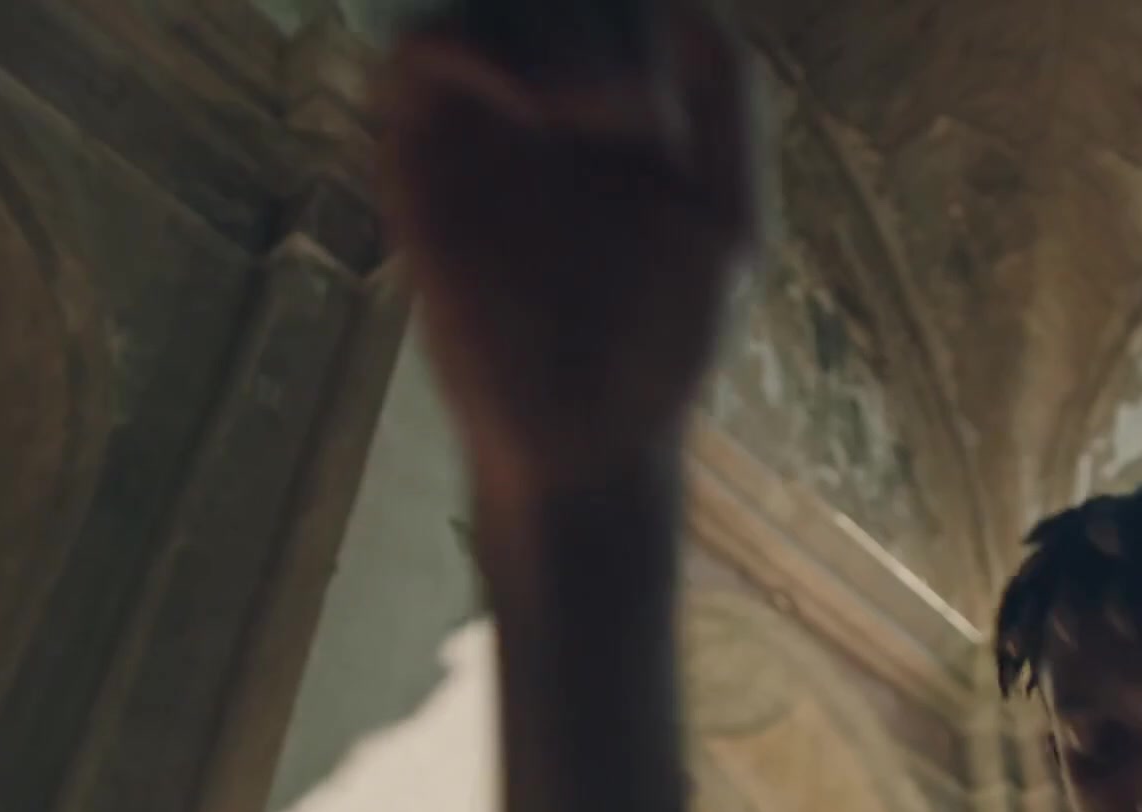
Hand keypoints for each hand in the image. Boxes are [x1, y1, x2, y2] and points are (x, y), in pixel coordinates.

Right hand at [377, 4, 761, 493]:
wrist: (589, 438)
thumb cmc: (663, 342)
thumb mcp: (726, 218)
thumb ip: (726, 104)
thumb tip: (688, 2)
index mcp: (625, 105)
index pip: (620, 4)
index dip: (642, 22)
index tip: (669, 113)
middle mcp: (547, 101)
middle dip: (599, 29)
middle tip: (632, 120)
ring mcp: (482, 125)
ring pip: (483, 4)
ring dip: (542, 29)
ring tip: (589, 116)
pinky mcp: (420, 160)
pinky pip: (415, 55)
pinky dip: (463, 45)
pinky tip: (530, 106)